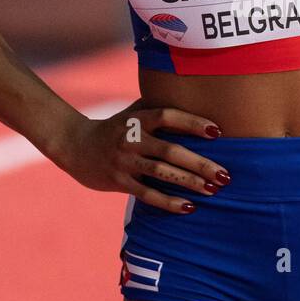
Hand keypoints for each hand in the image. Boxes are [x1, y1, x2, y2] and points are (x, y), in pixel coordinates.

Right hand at [51, 102, 230, 210]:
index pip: (168, 116)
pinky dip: (168, 202)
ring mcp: (124, 161)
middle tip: (225, 174)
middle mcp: (131, 139)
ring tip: (213, 190)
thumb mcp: (132, 112)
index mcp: (137, 119)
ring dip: (189, 182)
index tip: (217, 132)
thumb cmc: (114, 127)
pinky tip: (189, 207)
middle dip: (200, 163)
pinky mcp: (119, 181)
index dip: (192, 122)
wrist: (74, 145)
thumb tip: (194, 93)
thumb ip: (158, 106)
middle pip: (170, 150)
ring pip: (161, 173)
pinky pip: (147, 194)